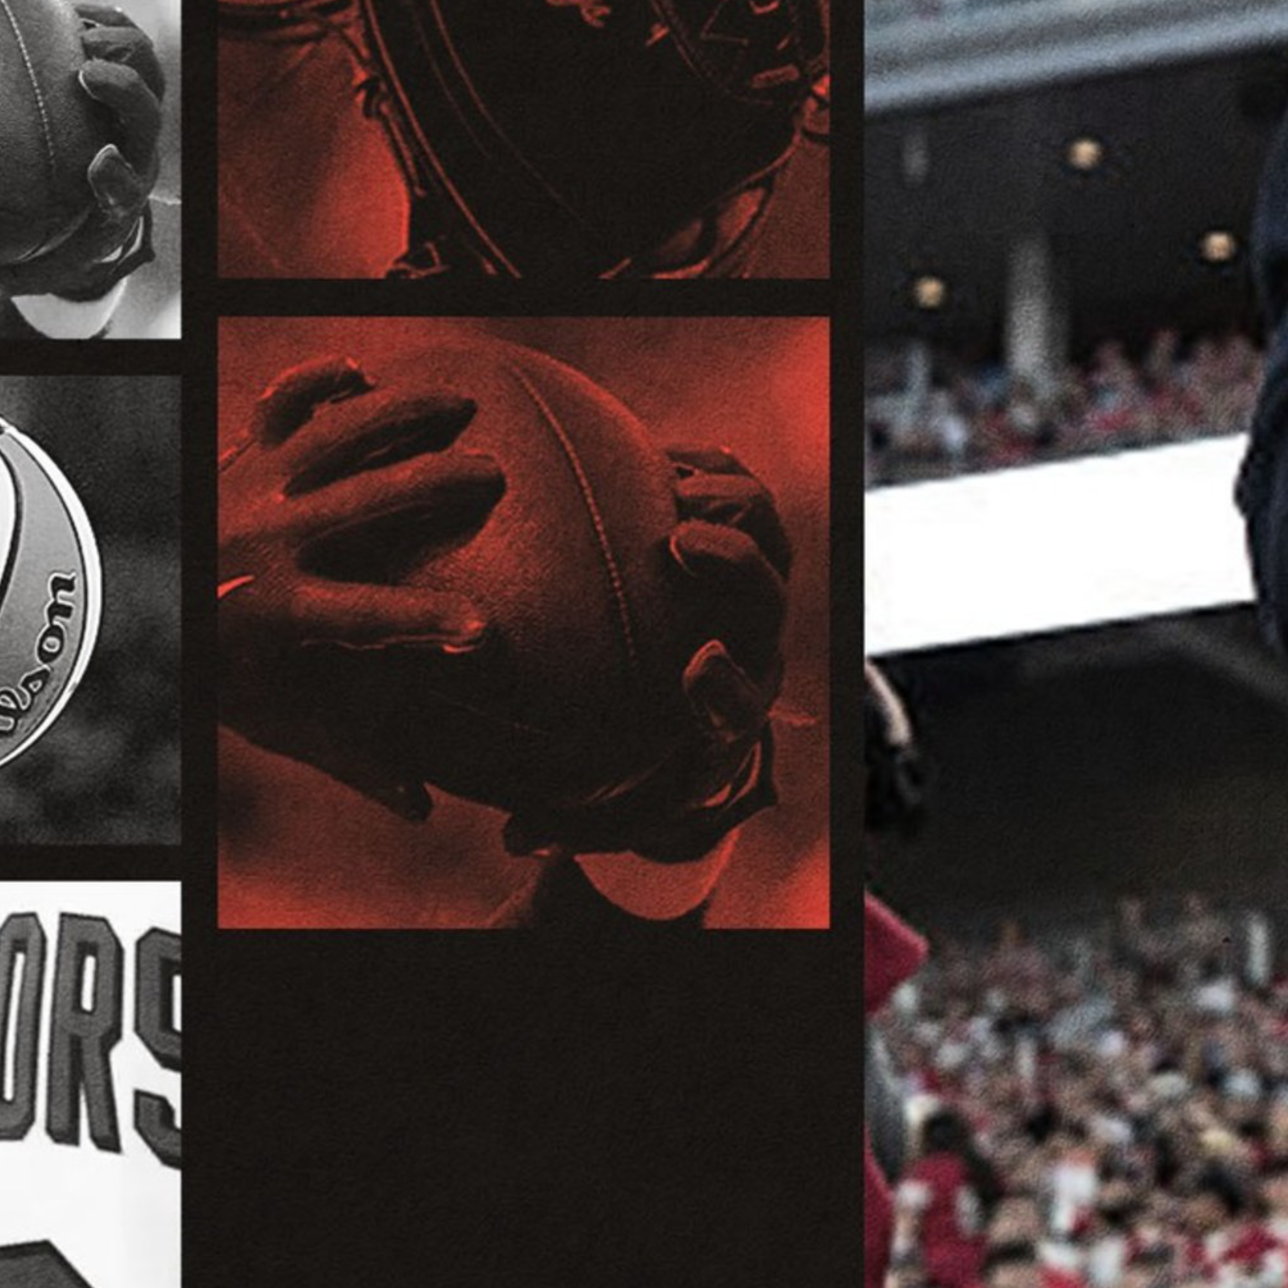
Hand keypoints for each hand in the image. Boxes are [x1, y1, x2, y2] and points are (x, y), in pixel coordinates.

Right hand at [0, 3, 164, 300]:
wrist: (104, 195)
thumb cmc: (69, 234)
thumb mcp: (43, 262)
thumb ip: (10, 273)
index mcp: (119, 192)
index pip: (127, 185)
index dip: (118, 173)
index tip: (97, 161)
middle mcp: (136, 146)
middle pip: (147, 114)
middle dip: (125, 92)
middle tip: (87, 72)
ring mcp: (136, 107)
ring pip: (148, 68)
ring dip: (119, 46)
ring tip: (76, 29)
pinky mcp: (129, 72)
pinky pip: (126, 35)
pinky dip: (103, 19)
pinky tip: (64, 9)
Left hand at [217, 357, 507, 816]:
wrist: (140, 607)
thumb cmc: (227, 668)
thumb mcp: (284, 720)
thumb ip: (355, 760)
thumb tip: (425, 808)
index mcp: (285, 607)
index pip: (369, 618)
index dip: (429, 625)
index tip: (487, 632)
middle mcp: (272, 539)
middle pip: (367, 499)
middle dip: (435, 483)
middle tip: (493, 478)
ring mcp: (255, 487)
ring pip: (335, 434)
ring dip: (401, 414)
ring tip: (461, 406)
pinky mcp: (242, 455)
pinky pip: (280, 404)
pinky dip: (316, 381)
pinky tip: (358, 372)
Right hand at [508, 439, 792, 859]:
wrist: (683, 700)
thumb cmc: (635, 759)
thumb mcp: (602, 800)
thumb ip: (565, 816)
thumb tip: (517, 836)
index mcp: (724, 714)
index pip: (737, 706)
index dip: (726, 687)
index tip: (697, 667)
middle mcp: (751, 646)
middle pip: (765, 601)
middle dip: (735, 566)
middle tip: (683, 540)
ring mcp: (752, 588)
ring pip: (770, 537)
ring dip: (732, 504)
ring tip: (677, 482)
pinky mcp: (743, 537)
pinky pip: (742, 490)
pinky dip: (711, 467)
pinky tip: (659, 451)